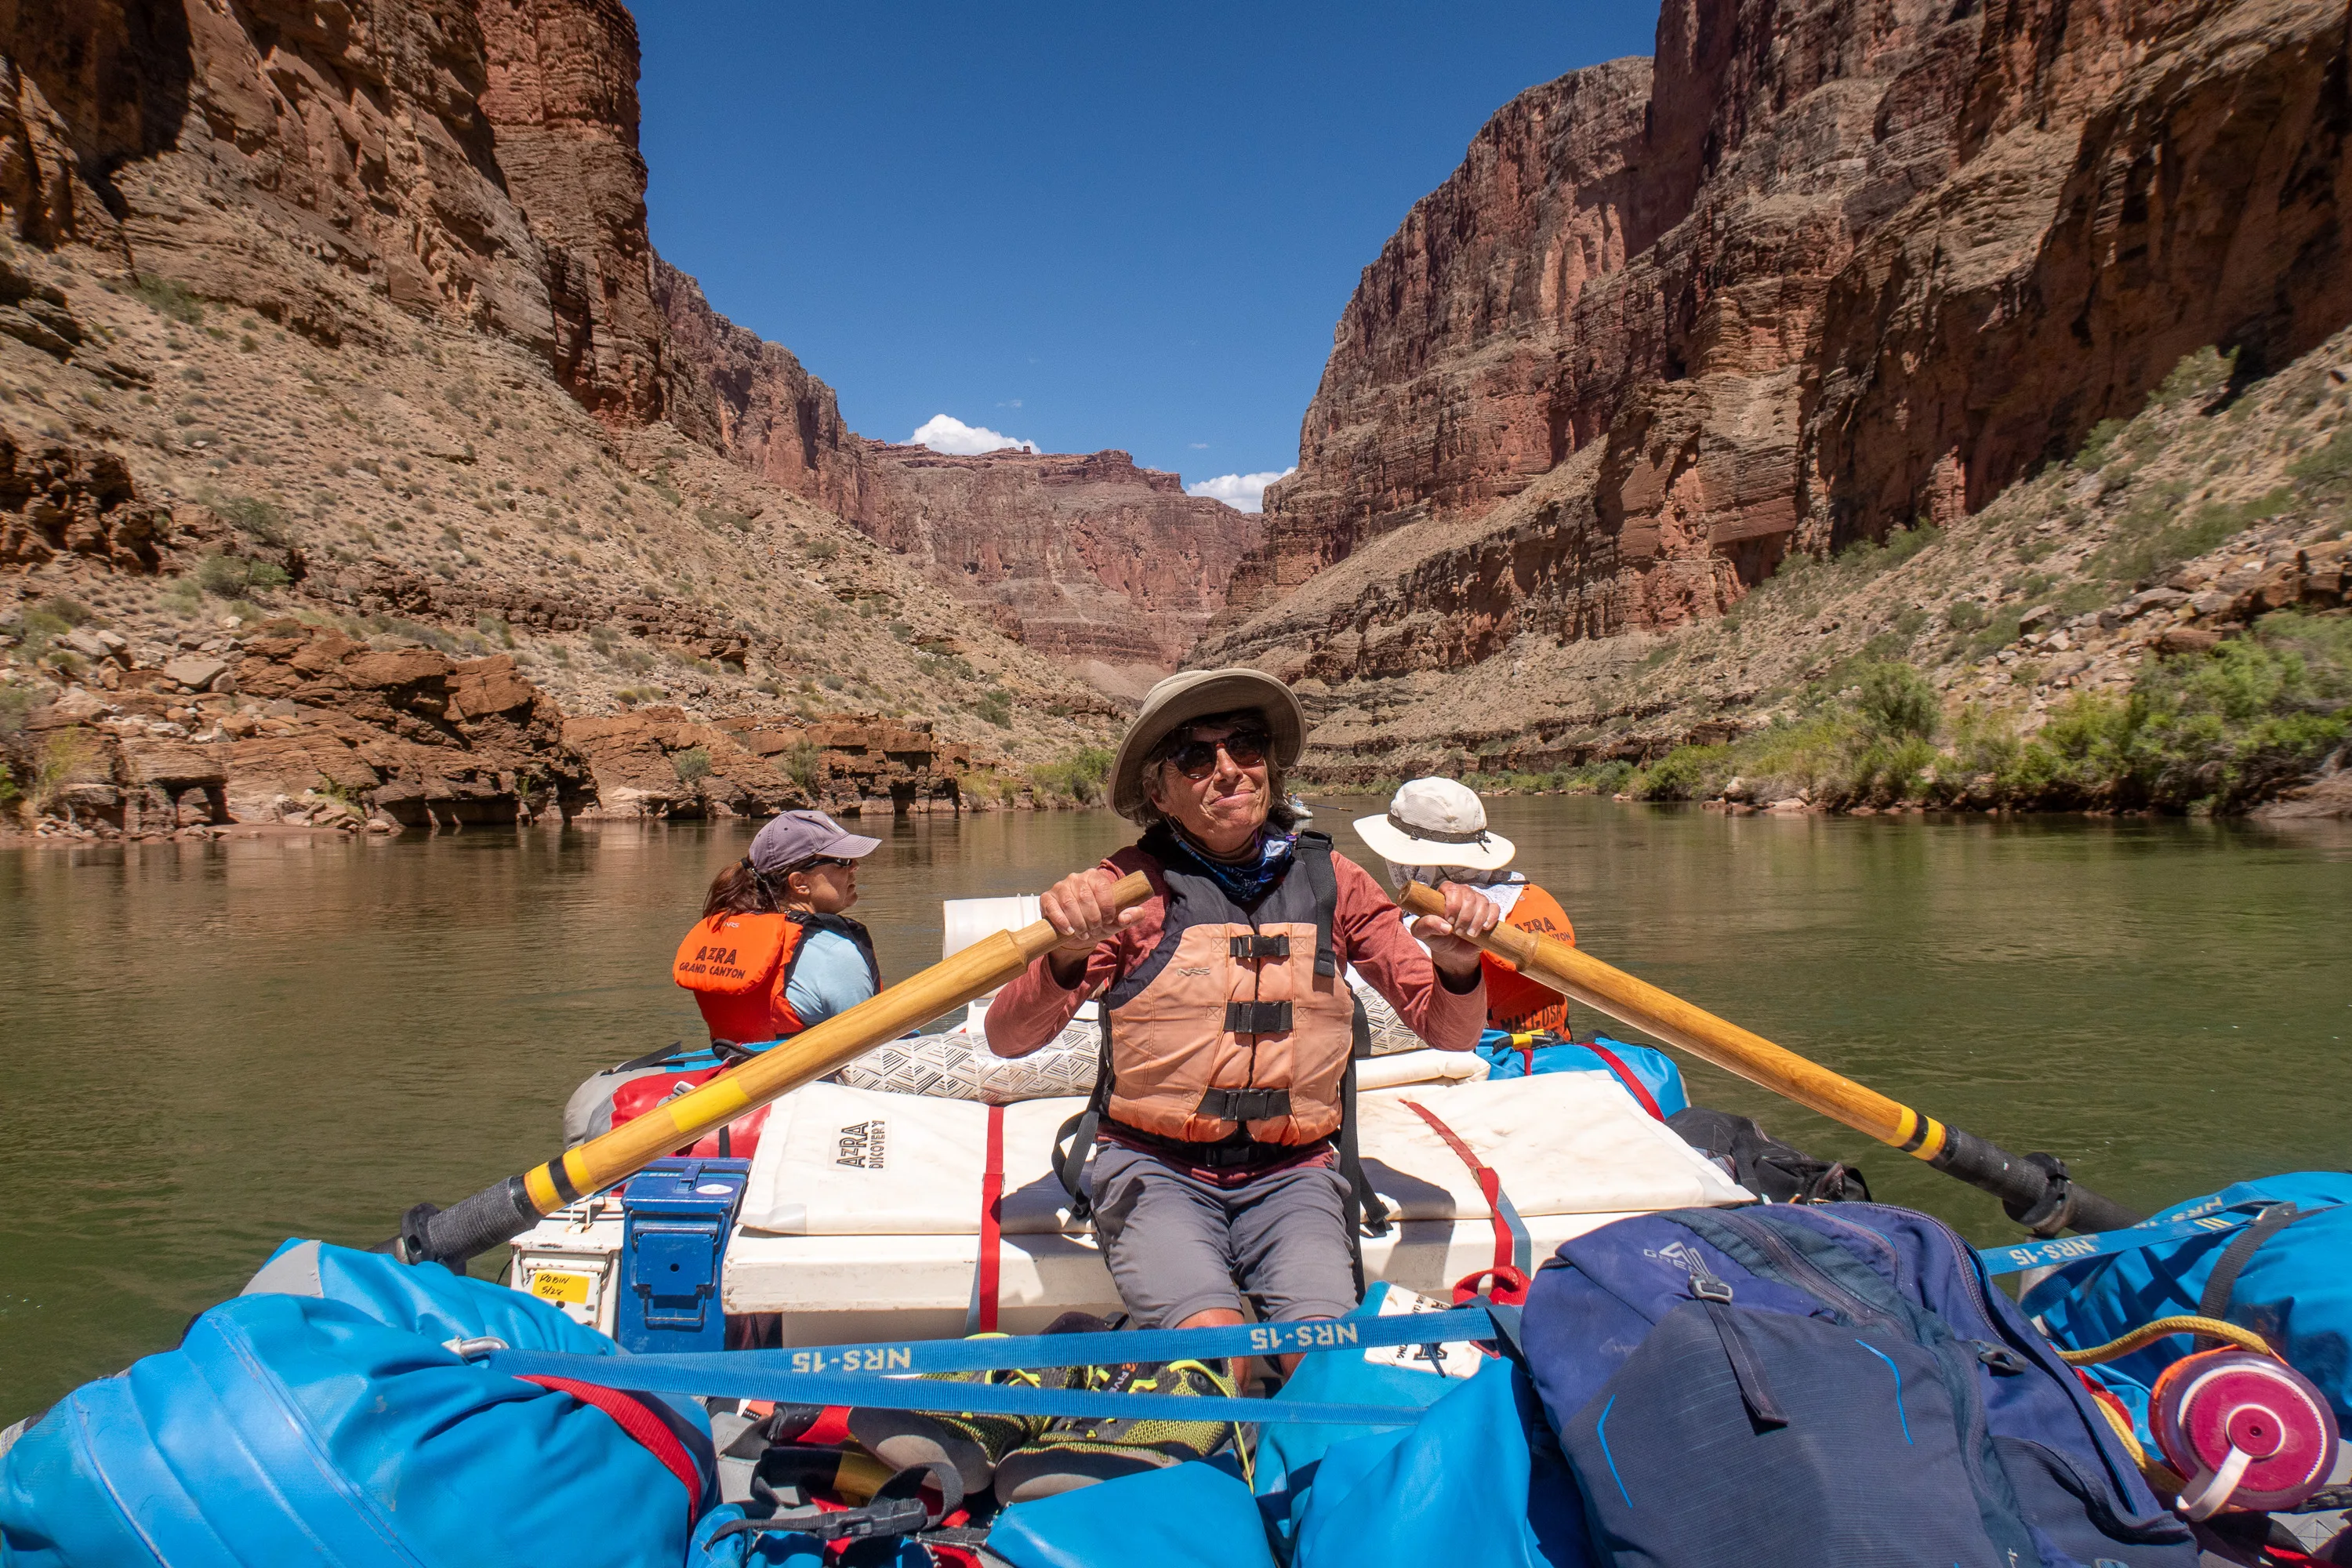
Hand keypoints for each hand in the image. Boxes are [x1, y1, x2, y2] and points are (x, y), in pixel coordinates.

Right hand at [1041, 868, 1144, 982]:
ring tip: (1084, 933)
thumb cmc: (1097, 923)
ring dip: (1078, 922)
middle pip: (1085, 896)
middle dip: (1092, 917)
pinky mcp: (1047, 898)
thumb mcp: (1115, 922)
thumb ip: (1129, 917)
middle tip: (1095, 930)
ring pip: (1069, 902)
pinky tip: (1069, 931)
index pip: (1102, 886)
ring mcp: (1060, 887)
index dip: (1107, 906)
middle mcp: (1076, 878)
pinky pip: (1052, 907)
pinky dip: (1061, 921)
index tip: (1108, 920)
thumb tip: (1138, 913)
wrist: (1076, 935)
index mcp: (1095, 877)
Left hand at [1411, 882, 1500, 979]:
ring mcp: (1477, 901)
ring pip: (1482, 902)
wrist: (1452, 952)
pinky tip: (1484, 928)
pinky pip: (1495, 908)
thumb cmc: (1436, 937)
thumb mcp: (1423, 933)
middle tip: (1458, 931)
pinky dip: (1491, 918)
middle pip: (1469, 896)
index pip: (1451, 889)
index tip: (1450, 921)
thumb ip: (1426, 925)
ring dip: (1476, 921)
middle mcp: (1462, 893)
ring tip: (1469, 934)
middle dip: (1465, 916)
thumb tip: (1445, 926)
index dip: (1452, 905)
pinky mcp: (1489, 911)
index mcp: (1444, 893)